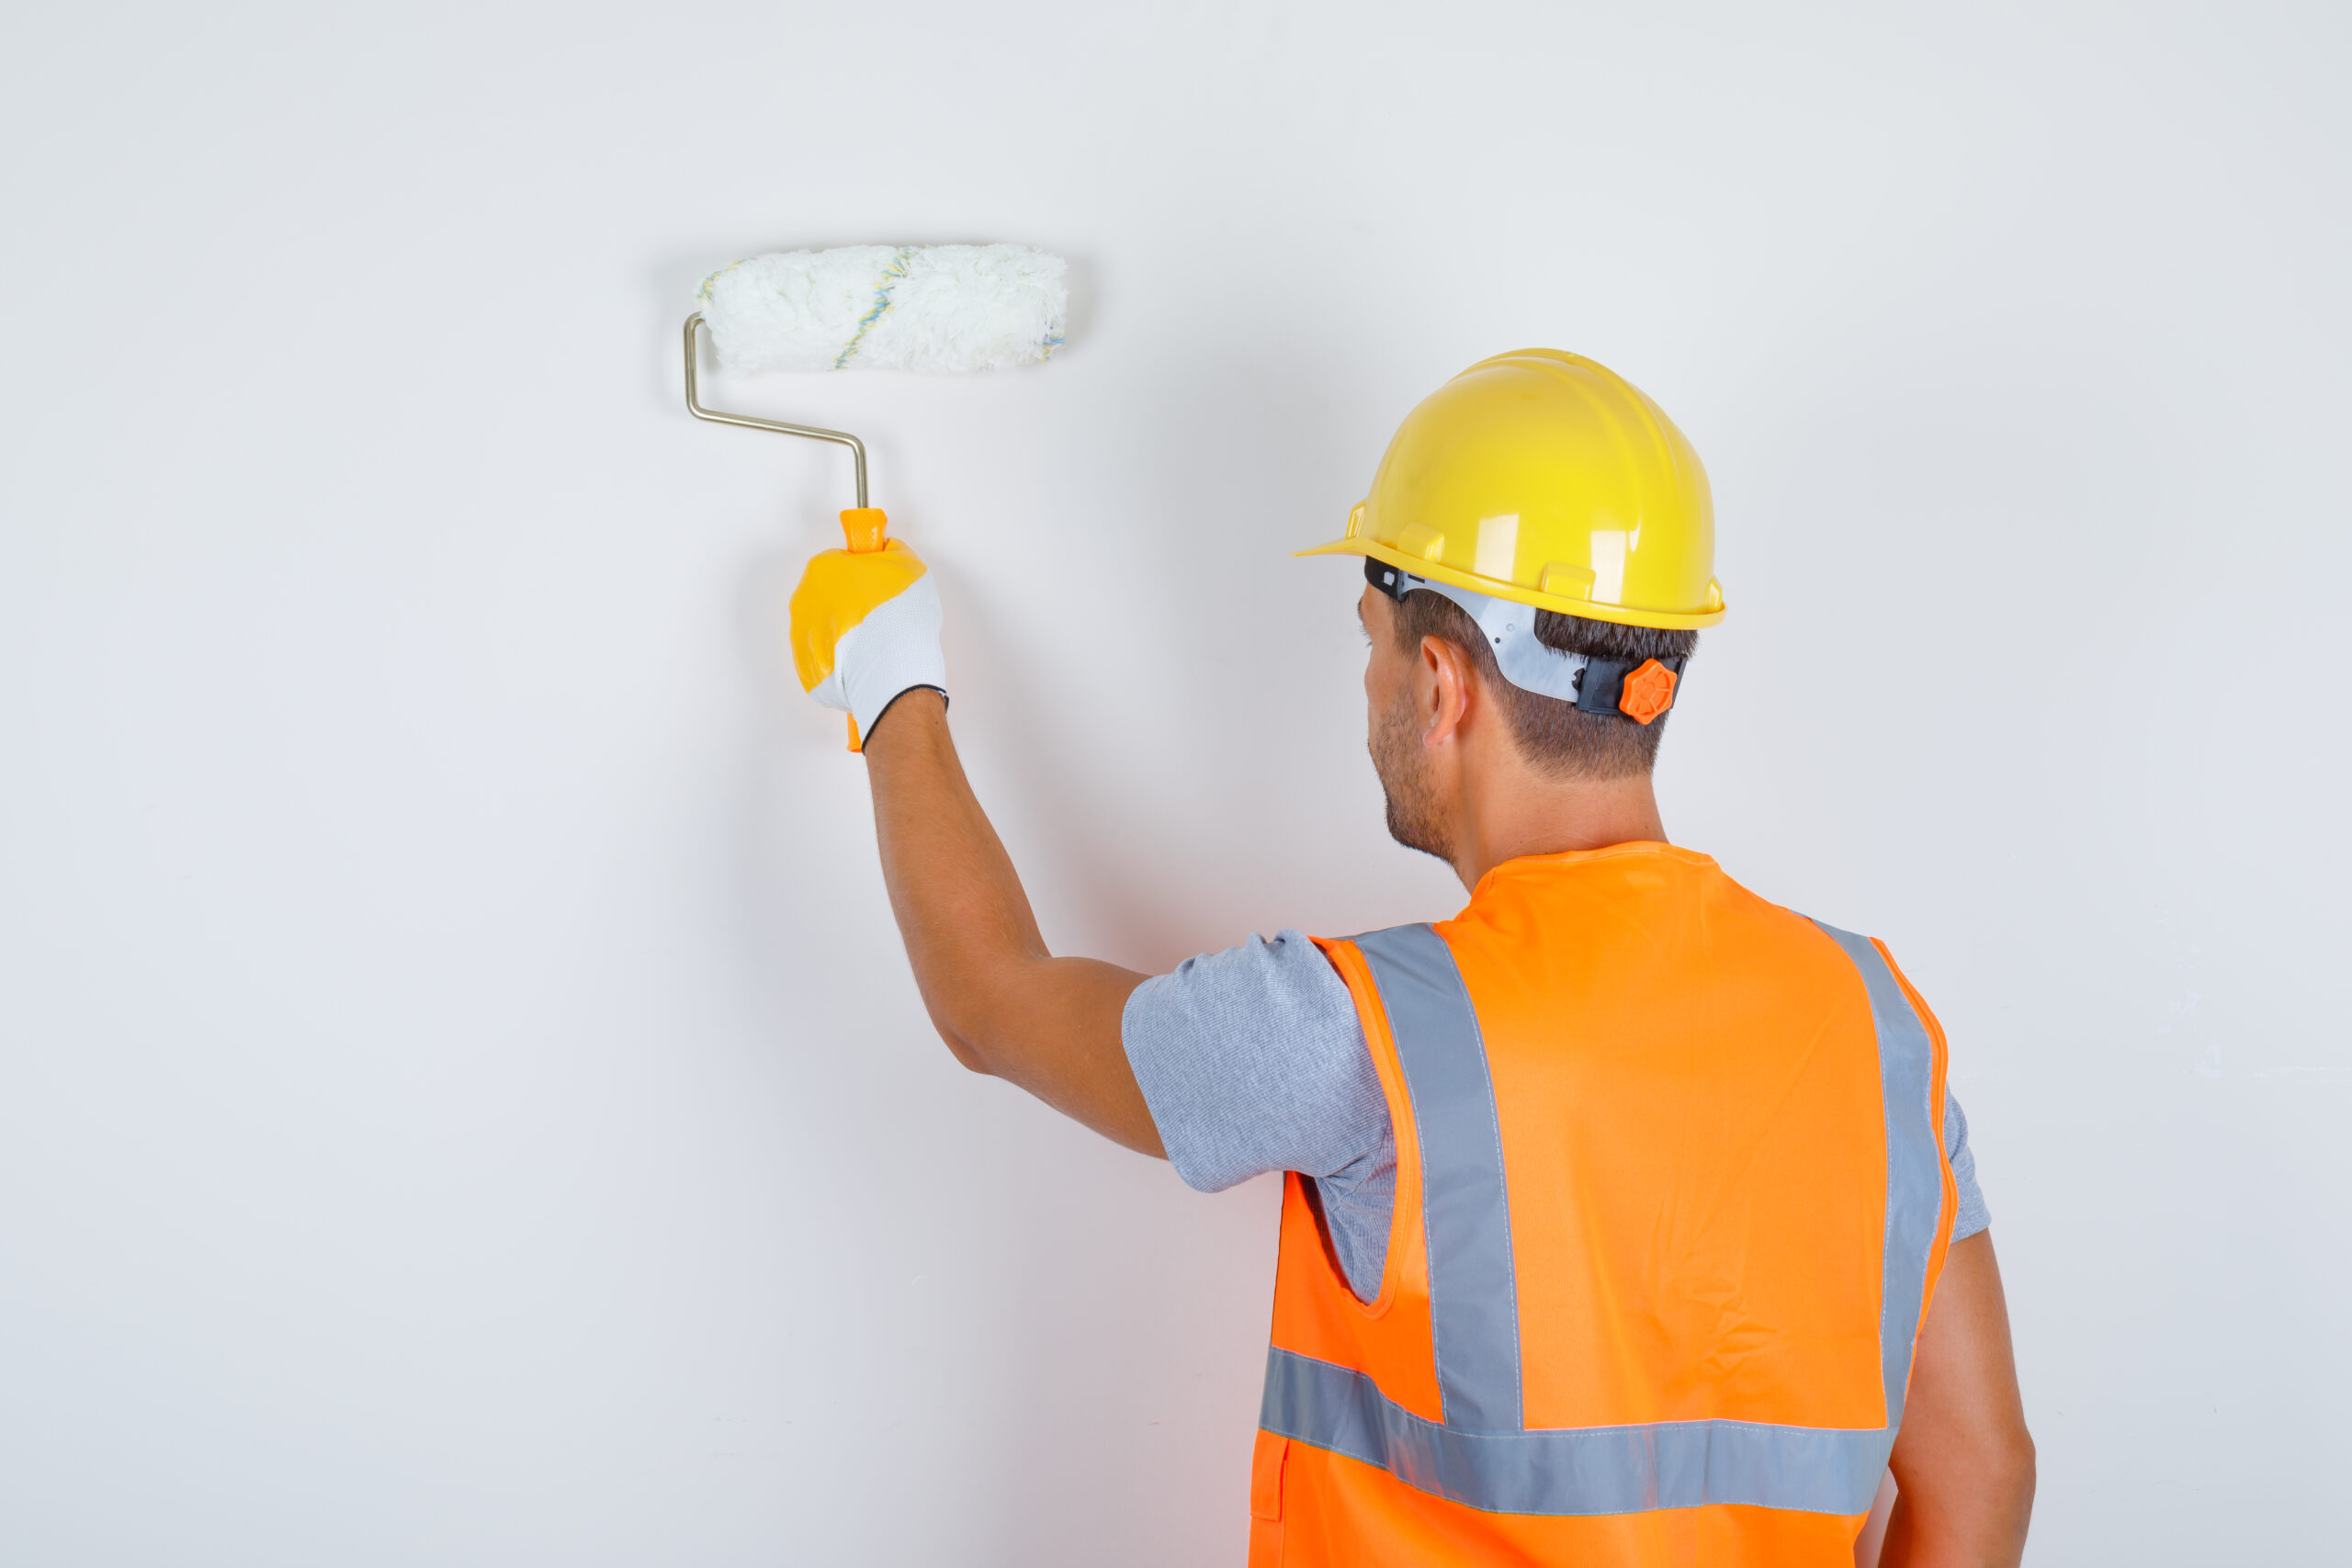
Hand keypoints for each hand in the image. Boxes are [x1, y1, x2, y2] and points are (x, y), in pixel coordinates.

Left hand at [788, 508, 946, 751]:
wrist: (892, 666)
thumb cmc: (897, 616)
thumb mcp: (909, 565)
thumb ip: (892, 553)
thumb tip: (888, 552)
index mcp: (822, 569)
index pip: (841, 562)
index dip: (864, 572)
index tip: (878, 581)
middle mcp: (803, 602)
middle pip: (829, 595)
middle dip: (852, 602)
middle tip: (881, 614)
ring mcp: (802, 639)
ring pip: (826, 630)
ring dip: (847, 633)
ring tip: (877, 641)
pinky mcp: (810, 671)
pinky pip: (828, 660)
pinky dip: (844, 661)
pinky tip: (867, 660)